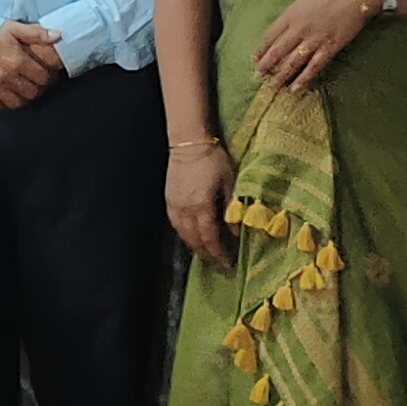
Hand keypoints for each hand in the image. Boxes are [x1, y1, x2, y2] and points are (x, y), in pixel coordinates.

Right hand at [0, 23, 64, 111]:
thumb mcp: (14, 28)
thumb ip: (36, 33)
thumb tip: (57, 36)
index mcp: (15, 61)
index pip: (42, 77)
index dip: (49, 75)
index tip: (49, 73)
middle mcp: (4, 77)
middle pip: (32, 92)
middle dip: (38, 87)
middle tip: (39, 81)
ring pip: (17, 103)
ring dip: (24, 96)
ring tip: (26, 88)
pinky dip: (5, 102)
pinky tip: (9, 93)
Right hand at [164, 140, 235, 261]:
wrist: (189, 141)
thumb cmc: (213, 159)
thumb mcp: (229, 181)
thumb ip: (232, 207)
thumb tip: (237, 230)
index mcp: (202, 206)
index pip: (210, 238)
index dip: (218, 253)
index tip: (228, 263)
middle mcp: (186, 210)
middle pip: (195, 240)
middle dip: (207, 255)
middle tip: (218, 264)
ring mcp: (175, 205)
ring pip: (183, 234)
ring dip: (195, 247)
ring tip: (205, 254)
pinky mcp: (169, 199)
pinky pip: (175, 224)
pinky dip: (184, 235)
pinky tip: (191, 237)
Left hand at [250, 0, 375, 93]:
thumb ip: (293, 15)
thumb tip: (284, 30)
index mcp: (291, 14)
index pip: (269, 36)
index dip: (261, 50)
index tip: (254, 59)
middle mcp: (299, 29)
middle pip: (277, 51)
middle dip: (266, 66)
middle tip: (259, 76)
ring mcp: (314, 40)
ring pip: (292, 62)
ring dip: (281, 76)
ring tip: (273, 86)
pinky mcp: (329, 48)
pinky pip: (313, 67)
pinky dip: (303, 79)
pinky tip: (295, 88)